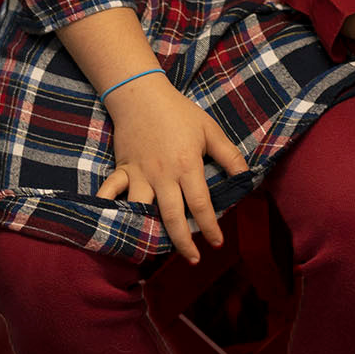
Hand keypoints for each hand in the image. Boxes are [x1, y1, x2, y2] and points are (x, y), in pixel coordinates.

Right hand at [95, 75, 249, 264]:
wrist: (142, 95)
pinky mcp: (123, 169)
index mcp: (187, 166)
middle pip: (172, 216)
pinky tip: (111, 223)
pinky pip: (111, 192)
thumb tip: (247, 177)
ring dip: (147, 231)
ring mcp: (140, 174)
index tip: (218, 242)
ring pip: (142, 210)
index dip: (210, 226)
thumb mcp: (210, 131)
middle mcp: (163, 175)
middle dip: (183, 242)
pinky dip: (107, 207)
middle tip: (194, 259)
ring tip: (156, 250)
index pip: (200, 204)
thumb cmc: (180, 113)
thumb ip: (229, 155)